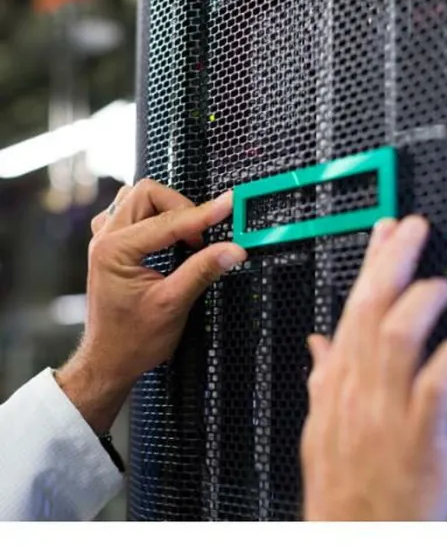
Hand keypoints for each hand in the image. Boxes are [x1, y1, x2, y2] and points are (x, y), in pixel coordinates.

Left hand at [55, 180, 246, 433]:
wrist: (110, 360)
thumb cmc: (132, 340)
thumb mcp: (173, 304)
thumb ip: (203, 270)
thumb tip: (232, 249)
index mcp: (115, 250)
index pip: (168, 221)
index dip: (203, 214)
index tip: (228, 206)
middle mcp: (105, 238)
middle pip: (148, 194)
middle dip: (182, 207)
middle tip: (203, 235)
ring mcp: (106, 239)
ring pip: (140, 198)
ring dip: (168, 209)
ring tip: (188, 235)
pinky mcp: (113, 246)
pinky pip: (133, 212)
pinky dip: (156, 217)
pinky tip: (169, 236)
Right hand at [301, 216, 446, 520]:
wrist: (351, 539)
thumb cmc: (344, 484)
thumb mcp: (321, 427)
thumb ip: (324, 378)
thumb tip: (319, 342)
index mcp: (340, 384)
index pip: (353, 309)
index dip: (372, 265)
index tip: (387, 231)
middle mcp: (360, 391)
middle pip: (371, 313)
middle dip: (392, 264)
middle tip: (413, 230)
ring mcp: (386, 414)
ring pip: (397, 342)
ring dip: (419, 305)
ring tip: (440, 284)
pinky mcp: (417, 441)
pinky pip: (433, 394)